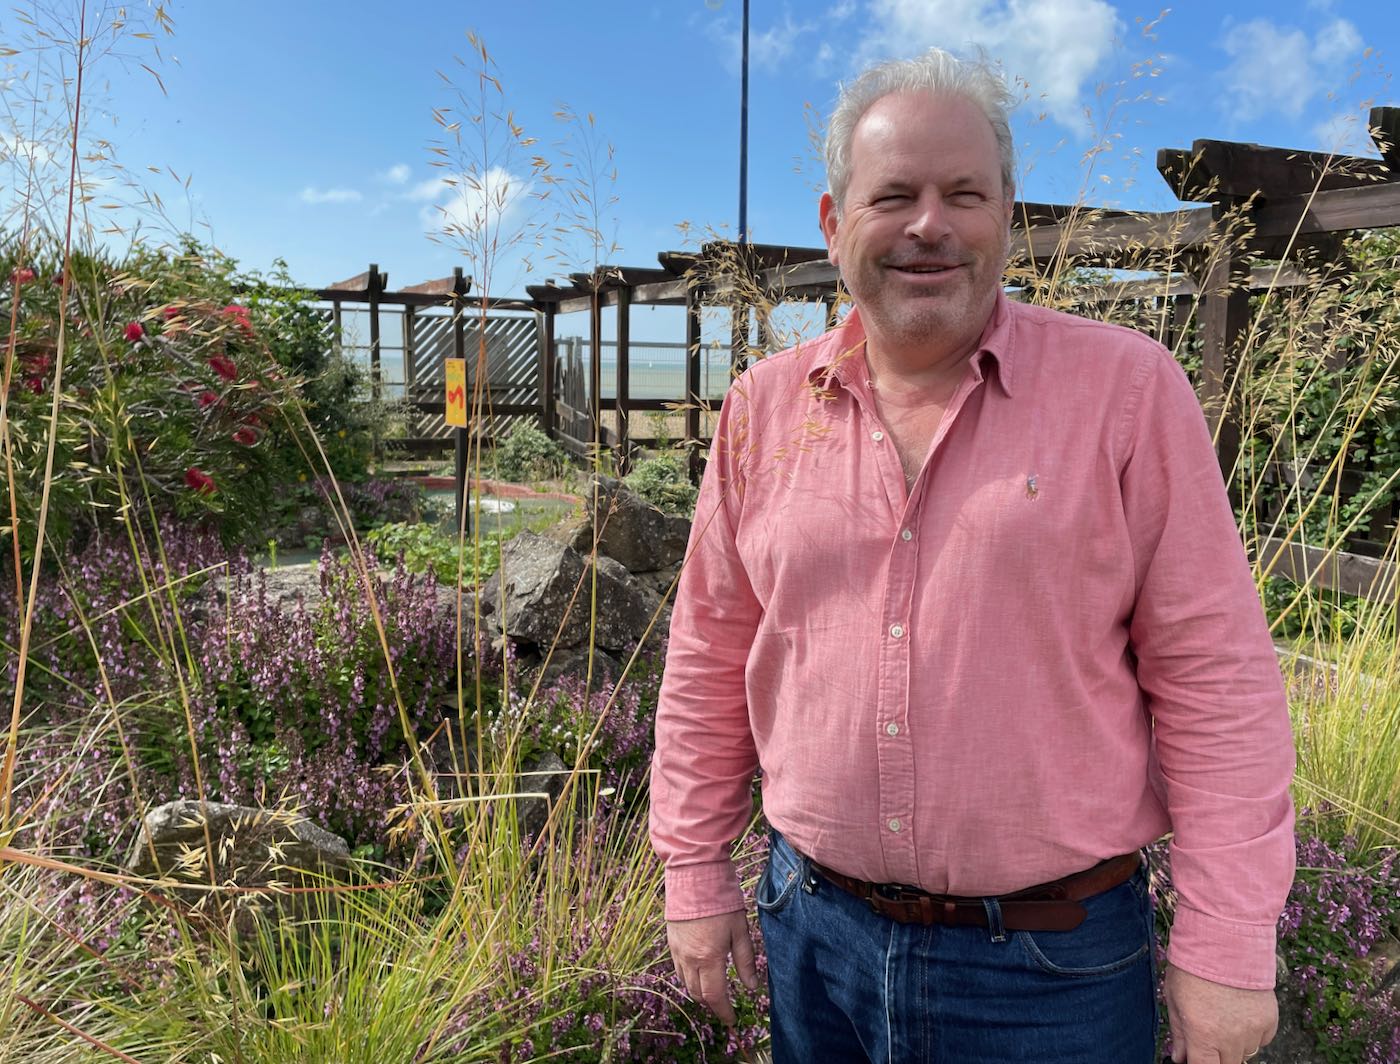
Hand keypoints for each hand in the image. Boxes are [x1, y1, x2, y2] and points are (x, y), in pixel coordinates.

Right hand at [666, 910, 758, 1025]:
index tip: (732, 1019)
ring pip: (685, 983)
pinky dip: (688, 978)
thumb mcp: (740, 931)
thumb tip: (752, 987)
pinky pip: (678, 969)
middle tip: (724, 1006)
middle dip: (711, 1004)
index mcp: (709, 958)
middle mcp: (689, 959)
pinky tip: (699, 973)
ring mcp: (677, 950)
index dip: (723, 1012)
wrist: (695, 876)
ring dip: (699, 992)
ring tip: (713, 991)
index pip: (714, 996)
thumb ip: (745, 961)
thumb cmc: (722, 901)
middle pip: (697, 994)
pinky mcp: (670, 942)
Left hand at [1163, 964, 1278, 1062]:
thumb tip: (1180, 1058)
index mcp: (1203, 1035)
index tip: (1197, 1056)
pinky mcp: (1270, 1021)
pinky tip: (1240, 1013)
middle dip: (1216, 1056)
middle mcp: (1230, 1039)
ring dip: (1234, 1045)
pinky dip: (1252, 1034)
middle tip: (1209, 1036)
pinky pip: (1262, 1040)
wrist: (1224, 940)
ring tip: (1224, 1017)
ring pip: (1245, 1054)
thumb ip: (1180, 1034)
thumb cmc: (1193, 967)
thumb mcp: (1175, 999)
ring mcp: (1253, 1031)